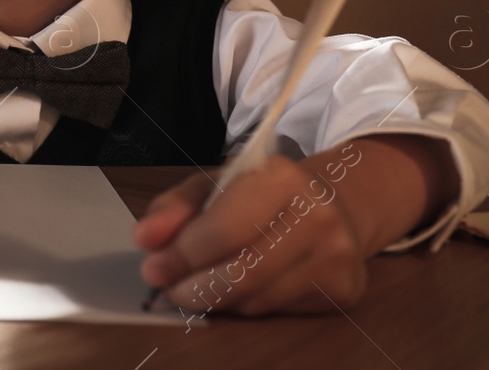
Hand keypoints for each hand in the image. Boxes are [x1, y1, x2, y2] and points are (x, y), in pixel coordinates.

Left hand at [131, 155, 367, 316]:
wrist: (337, 205)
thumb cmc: (264, 195)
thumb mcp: (217, 185)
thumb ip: (175, 208)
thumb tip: (144, 239)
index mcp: (281, 177)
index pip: (225, 229)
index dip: (183, 255)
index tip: (153, 268)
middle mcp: (317, 215)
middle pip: (242, 273)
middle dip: (194, 287)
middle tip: (169, 289)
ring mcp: (336, 255)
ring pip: (256, 300)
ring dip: (215, 300)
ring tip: (197, 287)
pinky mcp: (345, 289)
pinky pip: (276, 311)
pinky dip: (244, 306)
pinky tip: (236, 290)